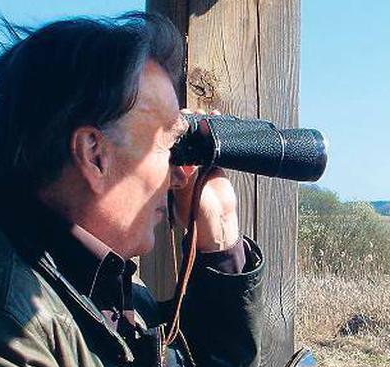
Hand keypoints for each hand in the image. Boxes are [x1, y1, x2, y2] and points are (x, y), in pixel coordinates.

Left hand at [171, 109, 240, 252]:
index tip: (177, 120)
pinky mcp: (214, 166)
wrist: (219, 227)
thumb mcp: (188, 197)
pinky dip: (216, 135)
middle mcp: (183, 167)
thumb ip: (186, 180)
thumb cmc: (198, 217)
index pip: (170, 148)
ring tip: (206, 115)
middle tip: (192, 114)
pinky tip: (218, 121)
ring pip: (199, 141)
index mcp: (171, 174)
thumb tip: (184, 162)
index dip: (173, 134)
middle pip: (184, 141)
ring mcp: (199, 166)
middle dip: (188, 126)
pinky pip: (214, 147)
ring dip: (202, 127)